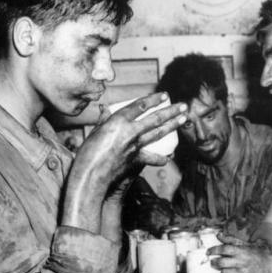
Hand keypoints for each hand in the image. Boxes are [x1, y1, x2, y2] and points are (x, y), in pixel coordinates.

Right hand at [62, 93, 186, 232]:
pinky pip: (152, 157)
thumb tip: (105, 108)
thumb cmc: (87, 153)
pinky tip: (168, 158)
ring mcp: (135, 146)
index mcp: (118, 121)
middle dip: (171, 111)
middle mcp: (130, 131)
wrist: (90, 176)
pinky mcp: (136, 160)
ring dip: (173, 125)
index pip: (140, 106)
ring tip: (184, 119)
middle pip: (155, 118)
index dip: (154, 99)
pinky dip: (160, 158)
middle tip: (183, 106)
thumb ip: (103, 120)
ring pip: (158, 133)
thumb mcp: (94, 132)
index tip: (165, 95)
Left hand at [208, 234, 271, 272]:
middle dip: (214, 263)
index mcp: (242, 251)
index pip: (224, 249)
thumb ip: (231, 240)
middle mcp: (242, 262)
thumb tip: (218, 234)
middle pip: (221, 263)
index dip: (214, 250)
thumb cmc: (257, 255)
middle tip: (213, 262)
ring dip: (222, 272)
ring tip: (224, 269)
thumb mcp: (246, 245)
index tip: (208, 252)